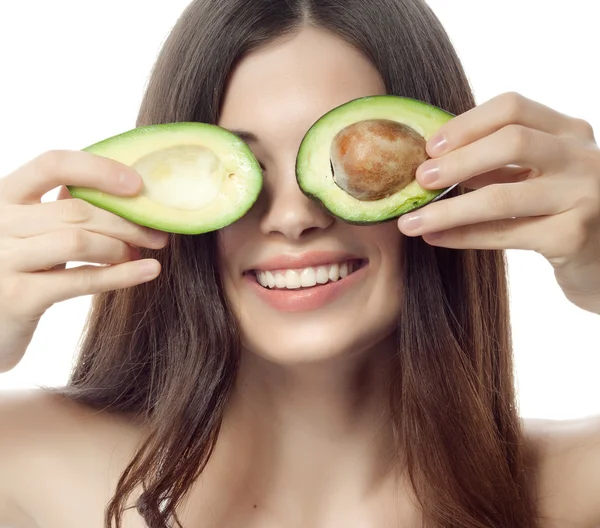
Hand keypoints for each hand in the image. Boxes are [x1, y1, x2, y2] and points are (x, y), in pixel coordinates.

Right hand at [0, 150, 168, 372]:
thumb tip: (123, 193)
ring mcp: (4, 259)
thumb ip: (59, 210)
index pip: (52, 164)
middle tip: (157, 233)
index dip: (99, 170)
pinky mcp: (18, 296)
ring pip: (80, 241)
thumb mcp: (29, 233)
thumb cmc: (15, 272)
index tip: (137, 184)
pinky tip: (149, 271)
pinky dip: (122, 275)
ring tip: (143, 254)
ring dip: (122, 247)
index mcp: (2, 196)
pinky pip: (81, 279)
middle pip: (77, 209)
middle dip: (126, 221)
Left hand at [397, 92, 599, 313]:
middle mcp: (582, 158)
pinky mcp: (573, 236)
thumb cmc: (561, 211)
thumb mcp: (537, 175)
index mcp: (569, 132)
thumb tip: (433, 159)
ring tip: (411, 222)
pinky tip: (435, 238)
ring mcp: (584, 196)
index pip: (513, 108)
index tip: (430, 146)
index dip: (465, 124)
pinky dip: (463, 236)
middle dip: (457, 161)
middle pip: (511, 142)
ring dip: (447, 210)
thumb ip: (498, 163)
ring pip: (502, 197)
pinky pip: (504, 234)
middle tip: (419, 180)